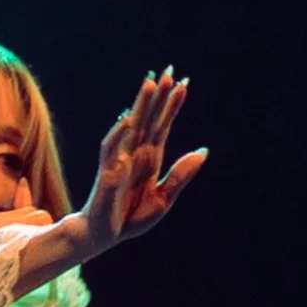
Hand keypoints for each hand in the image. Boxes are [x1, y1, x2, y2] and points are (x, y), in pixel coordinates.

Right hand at [75, 69, 205, 259]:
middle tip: (169, 70)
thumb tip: (203, 151)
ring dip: (140, 105)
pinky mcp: (108, 173)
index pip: (163, 125)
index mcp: (150, 159)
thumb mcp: (164, 198)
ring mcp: (120, 161)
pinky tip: (129, 120)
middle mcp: (135, 154)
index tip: (184, 83)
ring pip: (132, 126)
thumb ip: (181, 174)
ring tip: (150, 83)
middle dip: (158, 95)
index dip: (172, 105)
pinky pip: (112, 150)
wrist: (103, 236)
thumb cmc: (130, 217)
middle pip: (149, 118)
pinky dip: (119, 134)